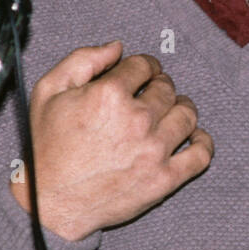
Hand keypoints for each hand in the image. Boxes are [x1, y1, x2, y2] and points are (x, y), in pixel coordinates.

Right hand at [12, 40, 212, 240]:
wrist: (47, 202)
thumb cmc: (45, 147)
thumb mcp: (49, 90)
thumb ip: (83, 60)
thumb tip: (117, 47)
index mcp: (110, 95)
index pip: (144, 65)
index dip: (142, 66)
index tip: (140, 75)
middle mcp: (137, 120)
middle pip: (167, 88)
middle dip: (159, 86)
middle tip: (150, 95)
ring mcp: (154, 151)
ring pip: (187, 115)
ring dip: (180, 108)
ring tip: (169, 113)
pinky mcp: (164, 179)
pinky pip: (201, 154)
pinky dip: (203, 142)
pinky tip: (193, 137)